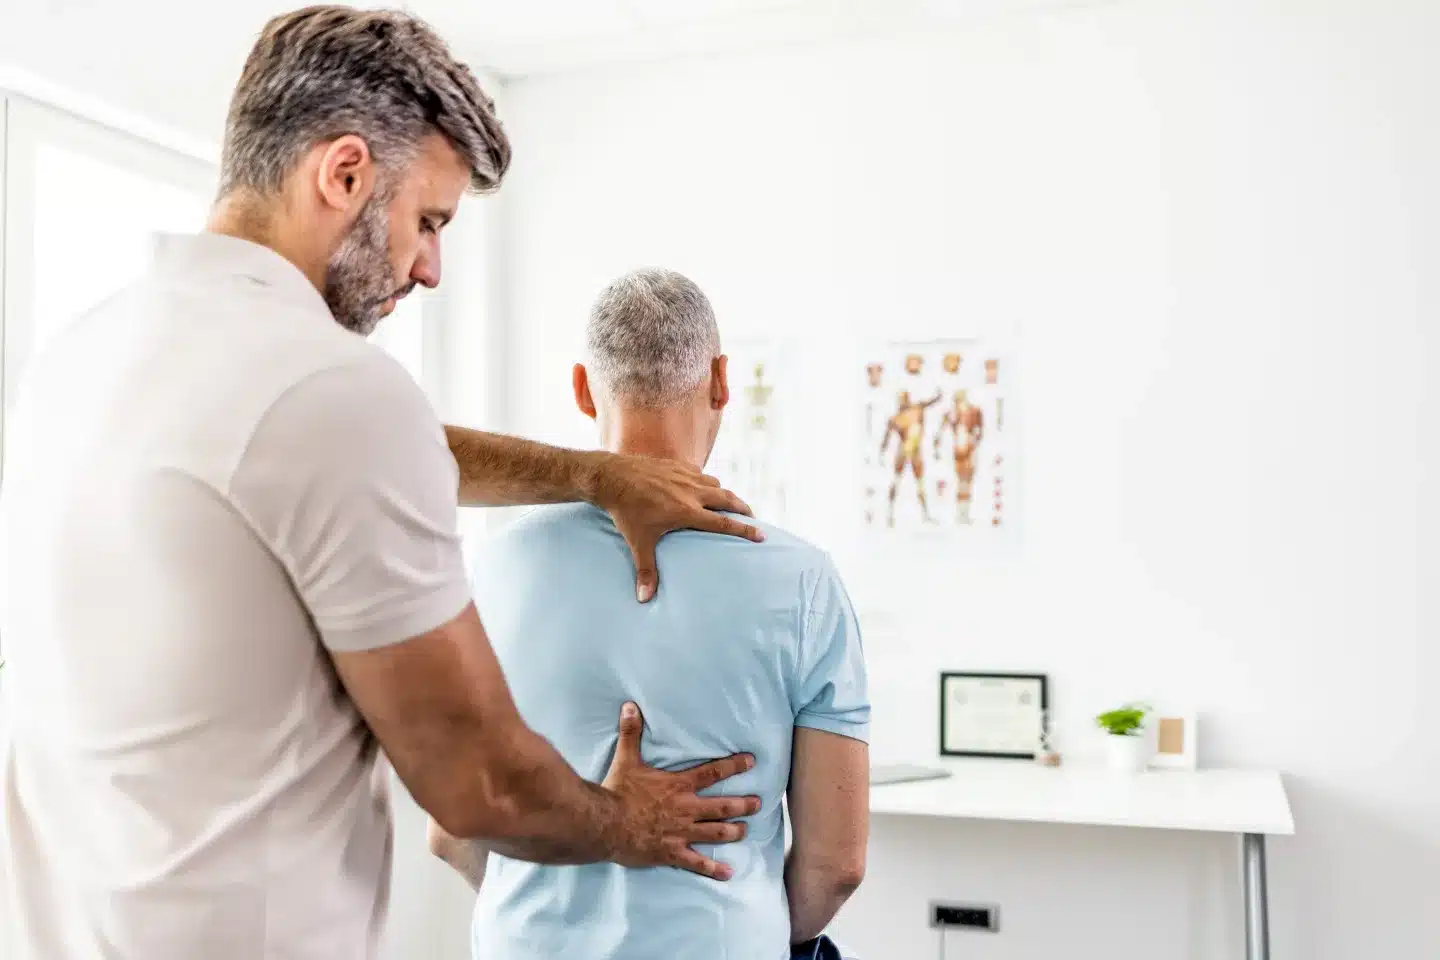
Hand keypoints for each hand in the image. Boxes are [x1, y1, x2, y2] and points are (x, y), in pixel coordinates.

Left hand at [591, 453, 762, 601]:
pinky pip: (700, 473)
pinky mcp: (677, 465)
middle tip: (753, 517)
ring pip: (715, 484)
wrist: (613, 476)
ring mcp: (686, 476)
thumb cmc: (626, 511)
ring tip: (728, 503)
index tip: (762, 534)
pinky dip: (706, 481)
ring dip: (724, 494)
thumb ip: (645, 571)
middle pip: (728, 499)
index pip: (724, 523)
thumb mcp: (638, 542)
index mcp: (687, 512)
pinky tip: (702, 487)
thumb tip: (644, 599)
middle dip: (743, 508)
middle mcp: (692, 492)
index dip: (745, 530)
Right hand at [601, 702, 760, 879]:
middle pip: (723, 806)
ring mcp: (681, 833)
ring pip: (716, 833)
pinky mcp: (672, 853)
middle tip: (758, 803)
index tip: (751, 761)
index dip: (734, 766)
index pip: (713, 772)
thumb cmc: (617, 791)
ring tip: (746, 830)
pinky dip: (713, 869)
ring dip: (734, 831)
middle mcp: (686, 809)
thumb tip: (630, 706)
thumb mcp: (626, 759)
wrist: (604, 824)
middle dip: (743, 804)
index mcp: (678, 786)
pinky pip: (697, 863)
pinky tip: (728, 873)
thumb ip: (631, 733)